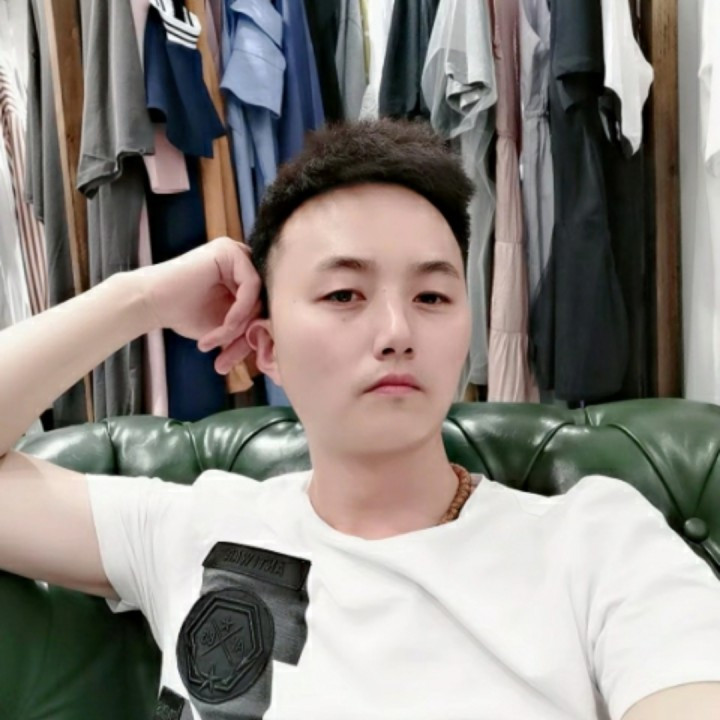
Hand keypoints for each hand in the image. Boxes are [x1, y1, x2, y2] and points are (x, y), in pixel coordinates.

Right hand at [134, 237, 261, 373]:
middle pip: (265, 303)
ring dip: (239, 327)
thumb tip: (282, 343)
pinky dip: (239, 314)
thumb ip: (251, 328)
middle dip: (247, 336)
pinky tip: (221, 327)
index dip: (255, 336)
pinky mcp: (230, 251)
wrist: (151, 304)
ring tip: (214, 341)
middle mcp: (245, 262)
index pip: (265, 307)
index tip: (235, 358)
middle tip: (226, 358)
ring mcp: (238, 253)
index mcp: (245, 276)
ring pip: (259, 299)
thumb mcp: (227, 327)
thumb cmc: (184, 314)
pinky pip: (252, 288)